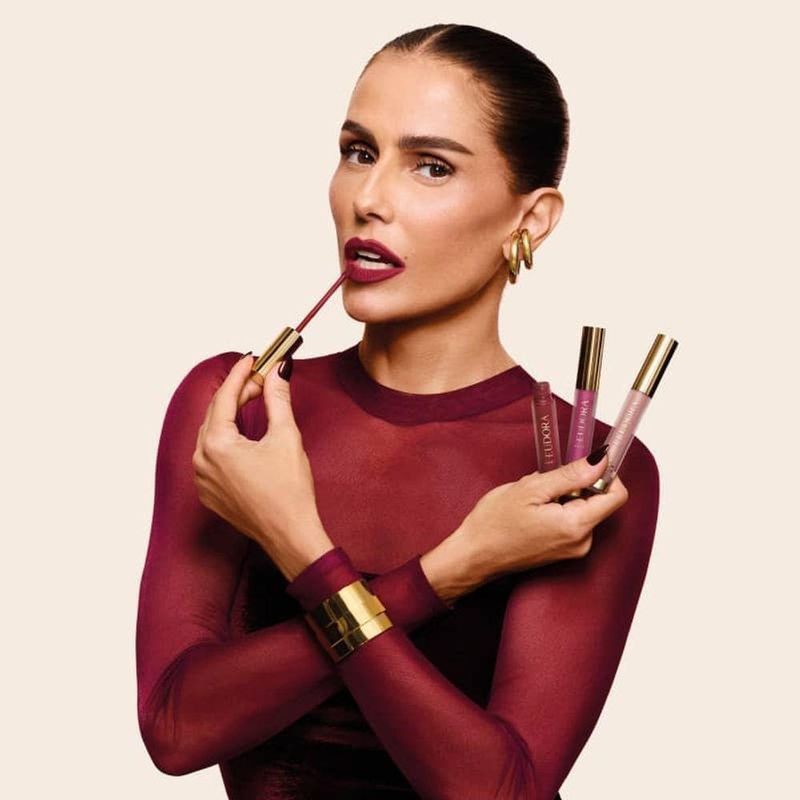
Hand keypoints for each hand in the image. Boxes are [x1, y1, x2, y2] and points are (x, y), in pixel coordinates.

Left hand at [191, 354, 332, 579]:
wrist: (290, 535)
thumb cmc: (289, 492)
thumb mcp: (285, 437)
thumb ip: (277, 400)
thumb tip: (277, 373)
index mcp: (216, 445)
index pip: (224, 397)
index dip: (240, 374)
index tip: (253, 359)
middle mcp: (201, 461)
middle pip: (216, 414)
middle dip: (238, 393)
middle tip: (262, 379)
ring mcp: (202, 479)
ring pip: (212, 434)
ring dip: (232, 415)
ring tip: (256, 401)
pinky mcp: (209, 493)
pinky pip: (212, 456)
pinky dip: (227, 439)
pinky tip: (246, 434)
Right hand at [447, 452, 628, 585]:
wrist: (473, 557)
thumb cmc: (494, 525)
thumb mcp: (530, 489)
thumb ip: (570, 475)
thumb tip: (600, 460)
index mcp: (576, 526)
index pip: (616, 495)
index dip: (605, 474)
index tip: (585, 462)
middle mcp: (581, 542)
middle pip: (598, 501)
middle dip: (575, 484)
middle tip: (543, 483)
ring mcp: (573, 549)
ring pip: (582, 509)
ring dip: (562, 496)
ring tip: (532, 500)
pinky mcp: (562, 551)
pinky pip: (571, 521)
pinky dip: (556, 509)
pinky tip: (532, 511)